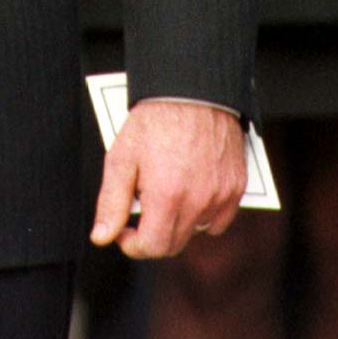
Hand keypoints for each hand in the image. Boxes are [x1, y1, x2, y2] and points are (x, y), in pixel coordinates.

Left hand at [91, 99, 245, 258]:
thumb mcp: (122, 157)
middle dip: (152, 235)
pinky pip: (219, 218)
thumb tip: (102, 237)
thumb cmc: (154, 121)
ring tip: (165, 192)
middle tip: (141, 208)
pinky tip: (189, 190)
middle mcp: (198, 202)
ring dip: (178, 222)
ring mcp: (220, 196)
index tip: (123, 228)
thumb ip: (111, 202)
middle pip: (174, 244)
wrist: (192, 91)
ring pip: (196, 230)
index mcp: (167, 197)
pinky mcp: (236, 187)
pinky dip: (203, 213)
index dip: (131, 243)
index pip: (152, 247)